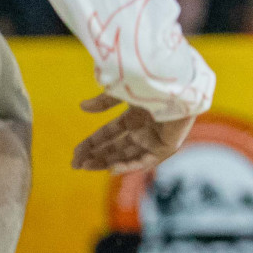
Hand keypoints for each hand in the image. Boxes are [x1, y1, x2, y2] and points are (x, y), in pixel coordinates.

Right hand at [71, 94, 194, 173]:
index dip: (92, 143)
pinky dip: (129, 166)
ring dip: (107, 162)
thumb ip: (104, 102)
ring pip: (127, 156)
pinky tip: (112, 168)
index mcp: (135, 115)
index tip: (75, 153)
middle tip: (76, 164)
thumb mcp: (123, 92)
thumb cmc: (154, 84)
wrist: (178, 85)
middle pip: (116, 148)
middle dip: (96, 156)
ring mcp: (155, 138)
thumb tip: (81, 107)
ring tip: (87, 166)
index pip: (109, 133)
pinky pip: (146, 161)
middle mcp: (144, 128)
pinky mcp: (167, 146)